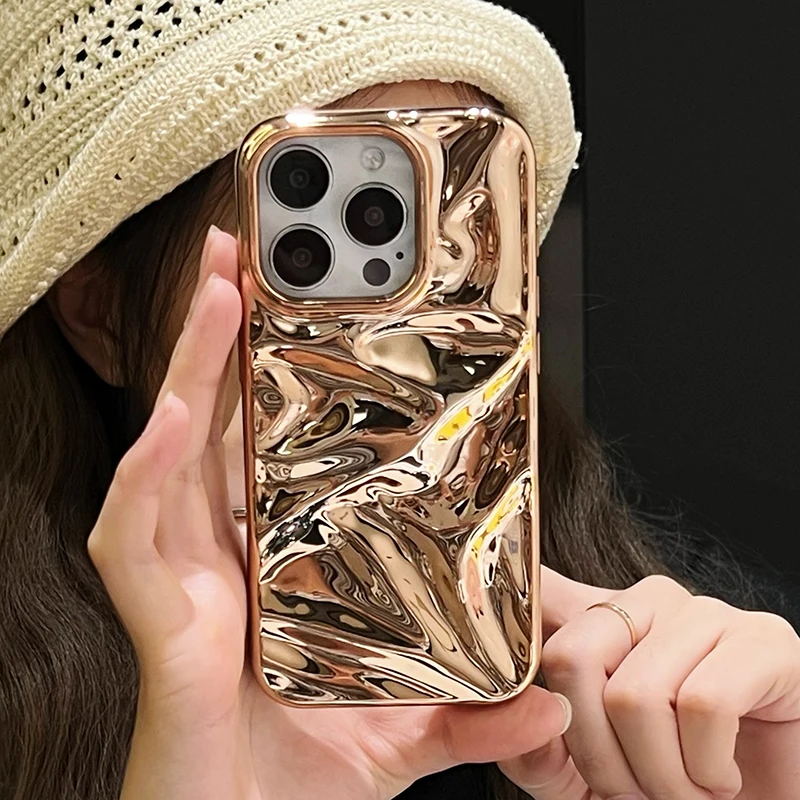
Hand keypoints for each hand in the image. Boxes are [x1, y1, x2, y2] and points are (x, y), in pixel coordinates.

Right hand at [87, 225, 571, 799]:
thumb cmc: (294, 775)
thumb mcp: (398, 729)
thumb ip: (466, 713)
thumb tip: (544, 702)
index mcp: (270, 561)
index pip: (269, 450)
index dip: (277, 381)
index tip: (301, 318)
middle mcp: (221, 554)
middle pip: (218, 423)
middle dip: (228, 339)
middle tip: (251, 262)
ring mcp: (185, 577)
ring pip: (174, 451)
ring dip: (190, 370)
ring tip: (218, 295)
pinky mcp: (157, 615)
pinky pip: (135, 528)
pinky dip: (150, 472)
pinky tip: (176, 417)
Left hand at [499, 569, 799, 799]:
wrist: (767, 799)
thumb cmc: (674, 779)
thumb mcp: (586, 771)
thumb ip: (537, 747)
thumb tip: (517, 716)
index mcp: (600, 617)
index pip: (537, 590)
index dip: (506, 609)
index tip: (477, 633)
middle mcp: (648, 601)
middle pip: (571, 658)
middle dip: (595, 754)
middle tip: (632, 789)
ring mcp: (706, 613)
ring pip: (635, 694)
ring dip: (658, 777)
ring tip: (683, 788)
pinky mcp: (764, 642)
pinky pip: (704, 705)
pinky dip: (706, 770)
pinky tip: (720, 775)